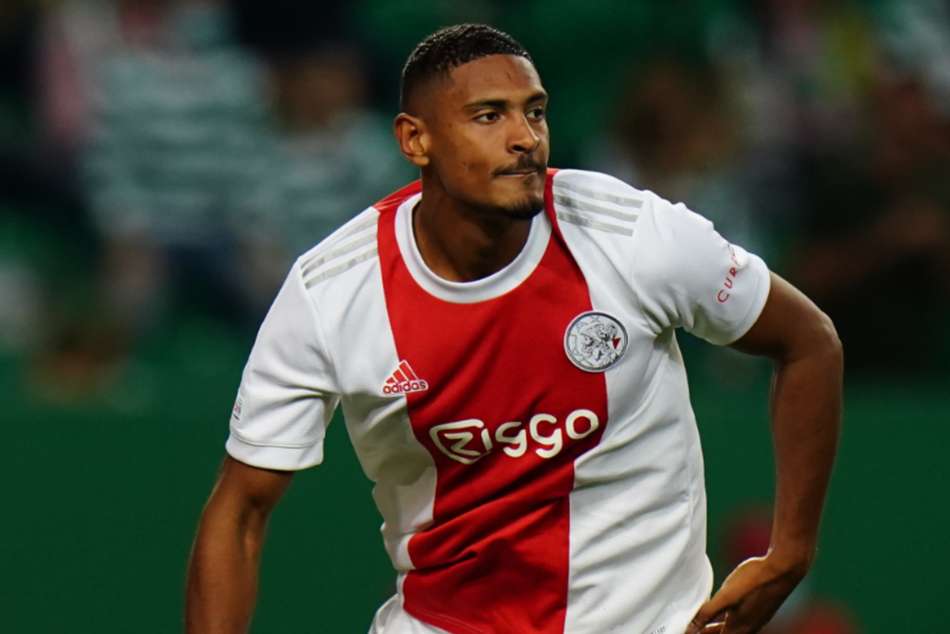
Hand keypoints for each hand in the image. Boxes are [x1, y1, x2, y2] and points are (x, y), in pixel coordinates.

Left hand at [685, 553, 807, 633]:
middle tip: (694, 627)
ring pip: (733, 629)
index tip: (691, 631)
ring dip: (717, 626)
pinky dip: (728, 618)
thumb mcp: (726, 596)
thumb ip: (707, 613)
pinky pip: (741, 620)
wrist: (783, 568)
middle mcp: (749, 628)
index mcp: (739, 630)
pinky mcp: (761, 609)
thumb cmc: (754, 581)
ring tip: (705, 619)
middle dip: (708, 633)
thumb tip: (690, 629)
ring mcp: (757, 619)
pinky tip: (725, 607)